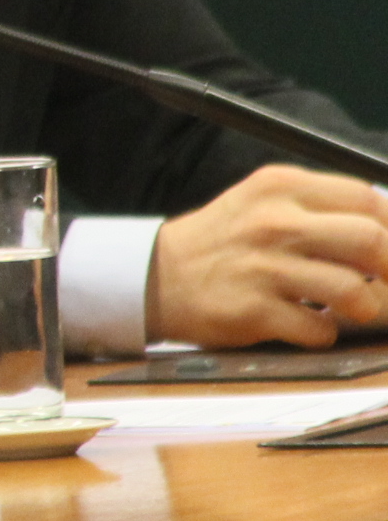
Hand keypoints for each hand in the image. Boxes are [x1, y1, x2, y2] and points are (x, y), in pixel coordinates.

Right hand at [147, 165, 387, 348]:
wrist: (155, 276)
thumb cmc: (223, 242)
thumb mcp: (262, 202)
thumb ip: (318, 207)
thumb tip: (386, 232)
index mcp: (280, 187)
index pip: (366, 199)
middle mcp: (272, 222)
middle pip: (370, 240)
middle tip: (384, 283)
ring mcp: (262, 267)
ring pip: (353, 290)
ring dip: (364, 307)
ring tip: (350, 309)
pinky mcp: (252, 310)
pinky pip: (319, 329)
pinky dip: (323, 333)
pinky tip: (309, 324)